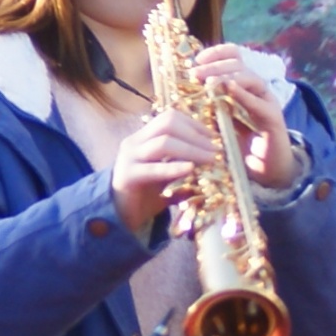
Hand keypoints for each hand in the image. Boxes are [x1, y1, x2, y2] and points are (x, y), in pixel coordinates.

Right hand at [112, 106, 223, 235]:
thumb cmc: (146, 196)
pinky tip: (191, 168)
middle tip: (217, 149)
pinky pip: (153, 169)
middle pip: (168, 124)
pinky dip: (174, 167)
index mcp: (143, 138)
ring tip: (211, 159)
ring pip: (163, 143)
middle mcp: (134, 143)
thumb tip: (214, 157)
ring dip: (192, 149)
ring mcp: (129, 158)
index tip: (215, 137)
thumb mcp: (169, 176)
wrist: (119, 217)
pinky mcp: (127, 176)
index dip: (194, 124)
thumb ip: (184, 164)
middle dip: (196, 135)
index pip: (170, 118)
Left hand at [189, 42, 303, 191]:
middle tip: (196, 73)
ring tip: (209, 82)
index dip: (217, 53)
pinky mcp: (273, 118)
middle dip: (216, 65)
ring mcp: (266, 102)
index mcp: (242, 85)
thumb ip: (207, 105)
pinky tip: (230, 90)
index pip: (234, 57)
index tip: (197, 60)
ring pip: (251, 78)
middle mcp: (256, 89)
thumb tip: (180, 93)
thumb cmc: (239, 143)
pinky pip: (260, 103)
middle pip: (240, 64)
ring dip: (228, 77)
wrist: (265, 168)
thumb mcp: (218, 120)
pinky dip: (245, 95)